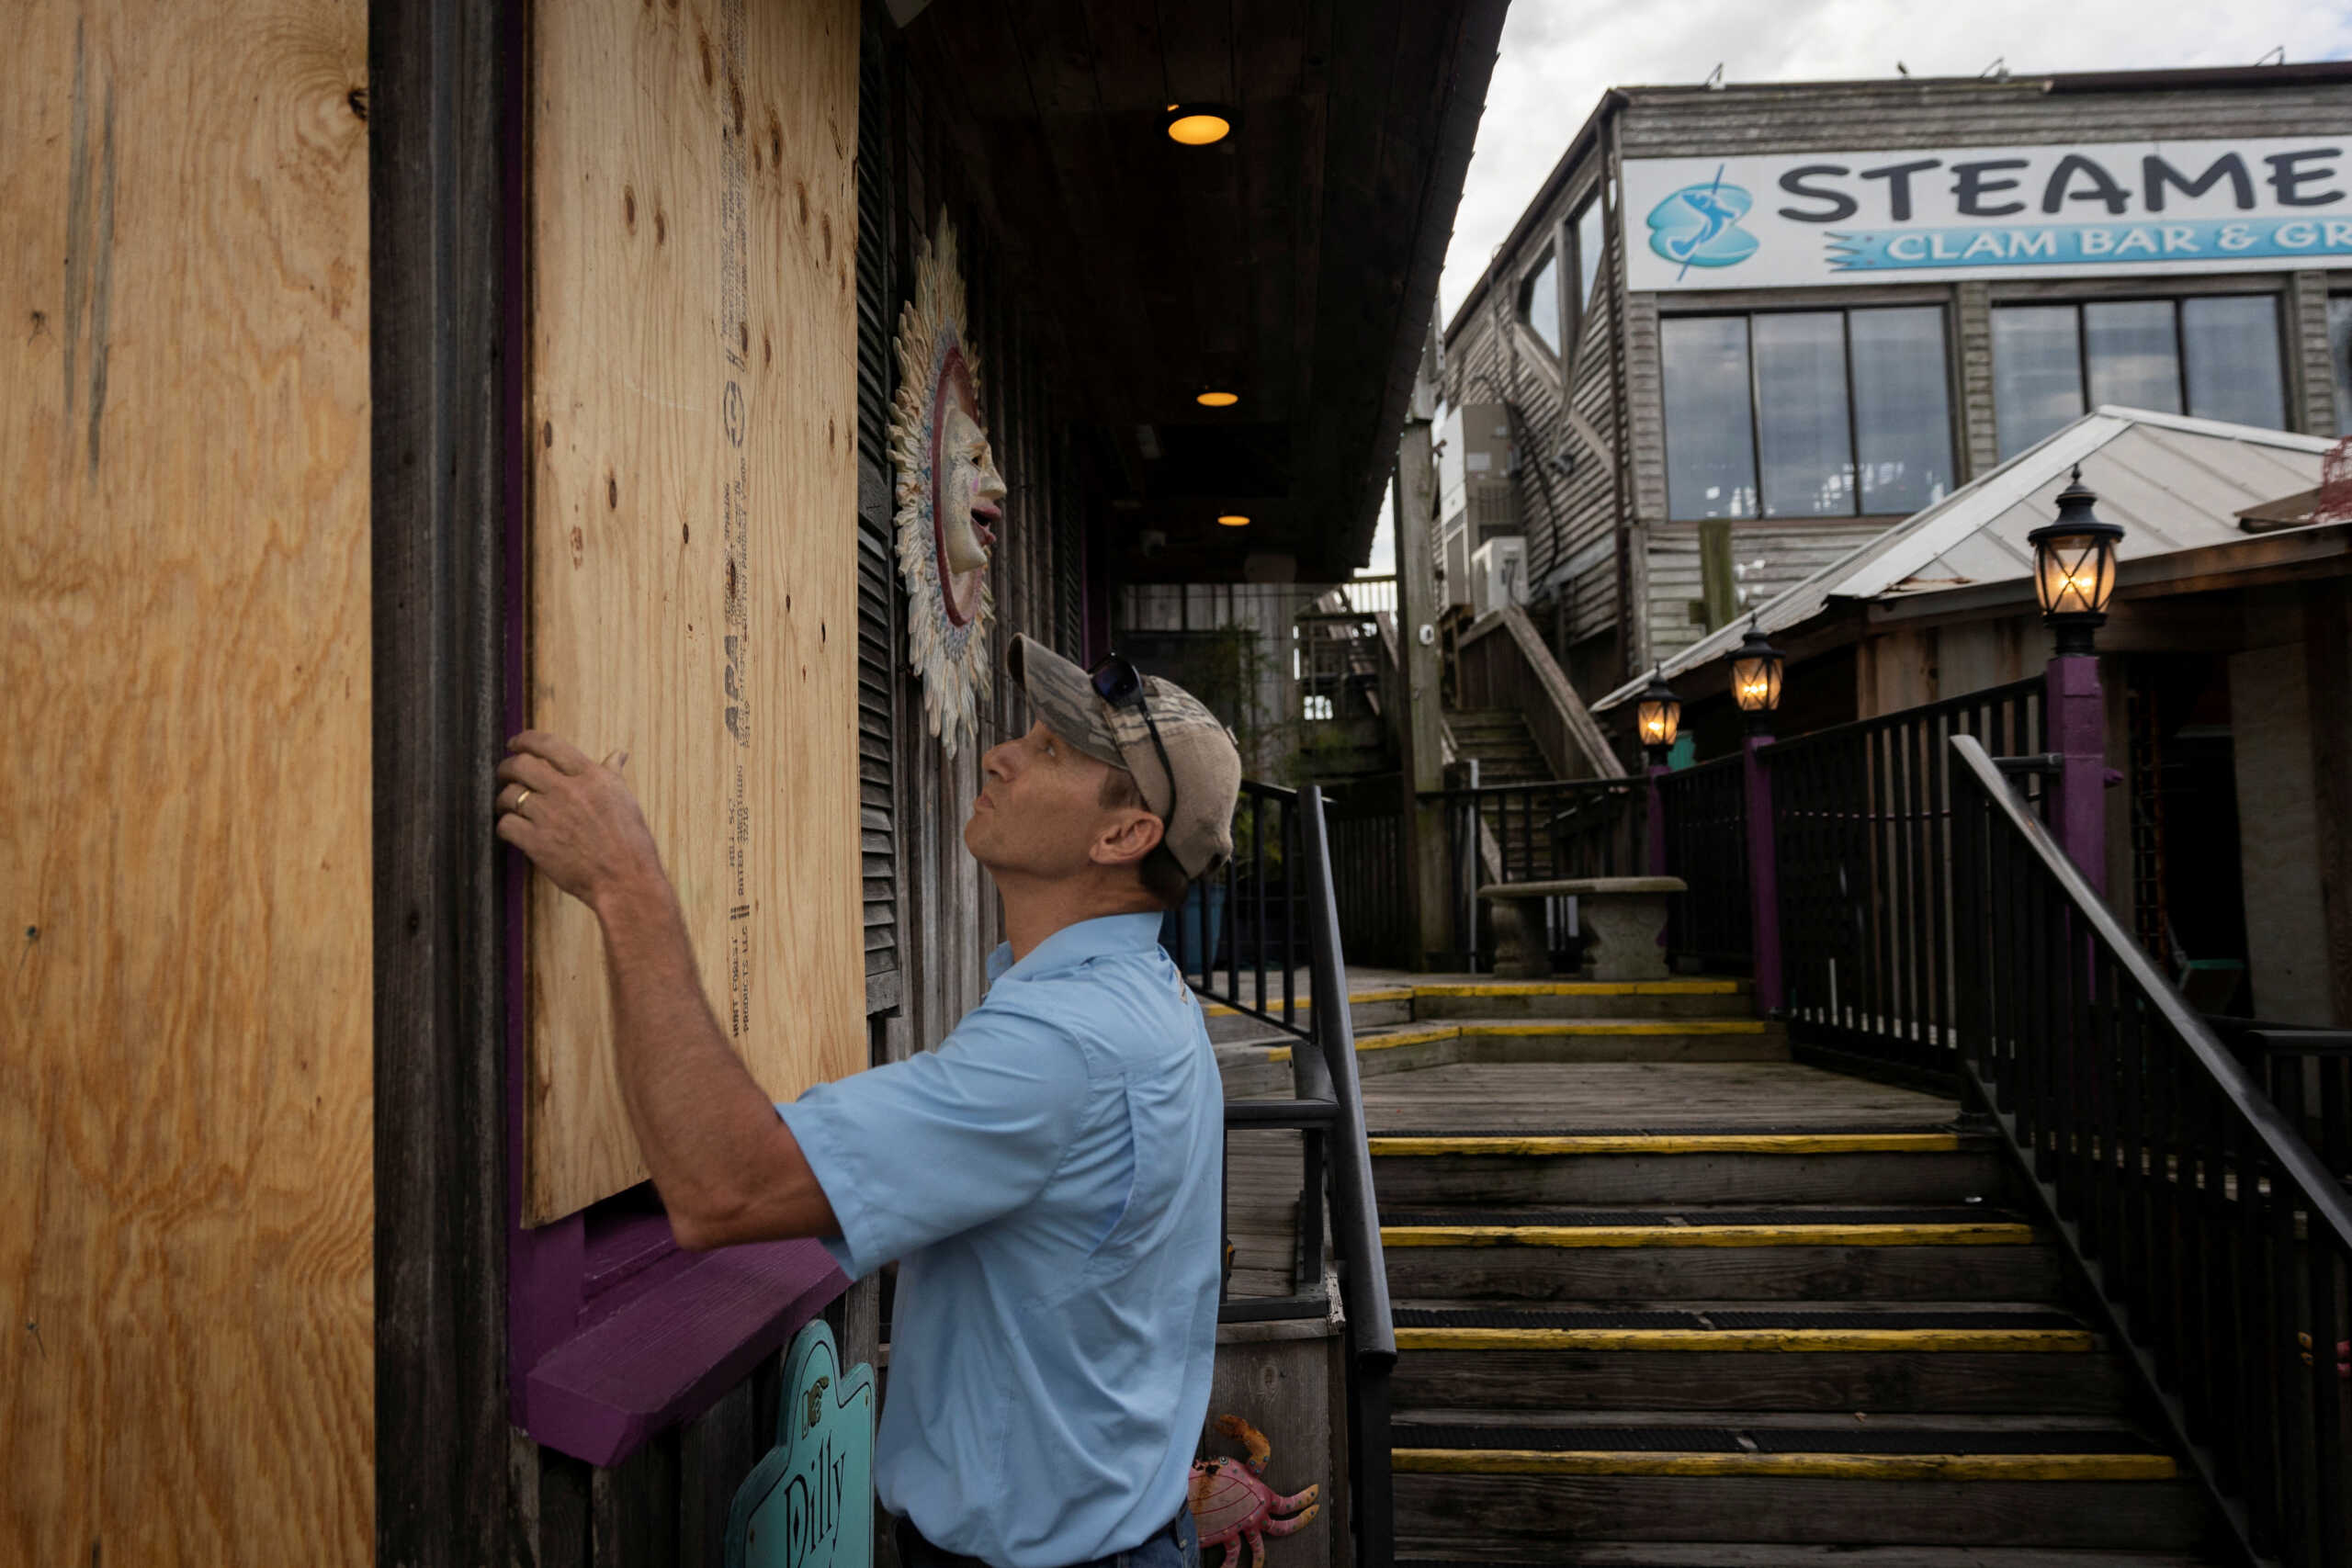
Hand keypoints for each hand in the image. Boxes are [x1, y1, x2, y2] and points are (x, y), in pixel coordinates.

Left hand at [495, 732, 663, 913]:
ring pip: (509, 795)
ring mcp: (549, 816)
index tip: (516, 743)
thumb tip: (619, 754)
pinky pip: (506, 825)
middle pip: (521, 765)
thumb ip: (612, 774)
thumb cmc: (630, 842)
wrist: (626, 880)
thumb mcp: (625, 800)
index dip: (526, 740)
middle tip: (505, 773)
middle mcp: (567, 791)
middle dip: (507, 767)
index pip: (549, 745)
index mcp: (590, 777)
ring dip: (503, 799)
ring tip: (507, 805)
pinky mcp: (537, 842)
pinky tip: (512, 830)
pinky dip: (504, 826)